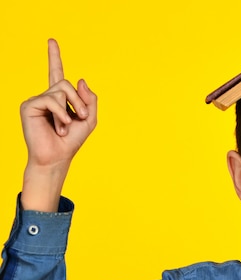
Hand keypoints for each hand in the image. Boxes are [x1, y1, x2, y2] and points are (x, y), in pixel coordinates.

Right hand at [20, 39, 97, 210]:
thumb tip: (80, 79)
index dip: (54, 56)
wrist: (57, 157)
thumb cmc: (72, 141)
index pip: (57, 72)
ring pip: (60, 90)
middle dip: (79, 101)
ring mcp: (36, 100)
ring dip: (70, 110)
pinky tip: (60, 126)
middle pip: (66, 83)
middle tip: (81, 117)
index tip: (51, 41)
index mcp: (59, 98)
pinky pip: (51, 99)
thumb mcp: (89, 119)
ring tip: (65, 127)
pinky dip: (60, 113)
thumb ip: (90, 99)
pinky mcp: (28, 105)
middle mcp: (46, 96)